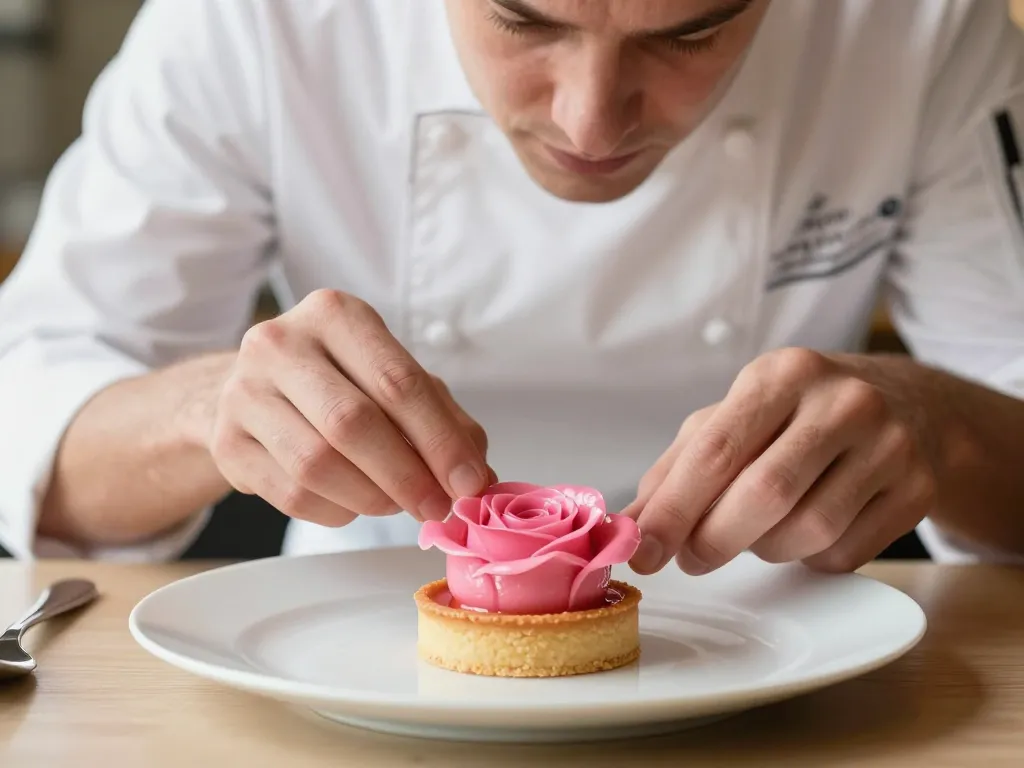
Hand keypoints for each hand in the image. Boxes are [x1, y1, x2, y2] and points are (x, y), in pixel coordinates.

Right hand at [209, 289, 492, 526]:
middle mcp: (280, 343)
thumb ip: (444, 420)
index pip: (398, 381)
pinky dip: (337, 511)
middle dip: (407, 476)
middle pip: (353, 424)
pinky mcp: (226, 443)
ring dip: (372, 498)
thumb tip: (479, 477)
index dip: (440, 440)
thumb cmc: (340, 380)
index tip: (470, 482)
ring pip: (317, 465)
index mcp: (334, 314)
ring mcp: (244, 392)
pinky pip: (292, 494)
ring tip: (397, 504)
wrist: (256, 389)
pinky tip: (355, 503)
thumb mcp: (394, 378)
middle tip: (438, 506)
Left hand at [625, 349, 937, 574]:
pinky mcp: (917, 490)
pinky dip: (809, 558)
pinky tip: (803, 531)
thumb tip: (632, 527)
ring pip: (806, 532)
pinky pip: (845, 554)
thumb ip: (677, 469)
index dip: (674, 510)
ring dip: (764, 549)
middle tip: (692, 558)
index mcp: (781, 374)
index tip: (644, 551)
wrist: (905, 405)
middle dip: (714, 540)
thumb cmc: (796, 415)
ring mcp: (888, 445)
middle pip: (763, 495)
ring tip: (755, 530)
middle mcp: (841, 402)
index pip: (716, 451)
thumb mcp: (732, 418)